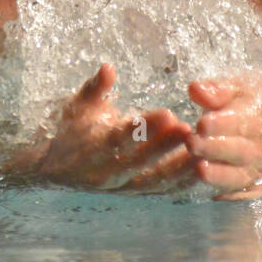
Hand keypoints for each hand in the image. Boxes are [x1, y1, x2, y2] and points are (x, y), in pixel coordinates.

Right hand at [34, 63, 196, 191]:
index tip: (169, 113)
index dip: (144, 127)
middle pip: (139, 161)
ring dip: (179, 168)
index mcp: (93, 146)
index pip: (120, 137)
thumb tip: (108, 67)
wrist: (56, 167)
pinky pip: (160, 192)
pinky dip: (181, 183)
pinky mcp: (134, 194)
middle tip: (191, 130)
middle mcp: (106, 171)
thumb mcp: (79, 104)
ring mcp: (121, 186)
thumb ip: (95, 87)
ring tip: (205, 151)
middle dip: (166, 146)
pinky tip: (203, 170)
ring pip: (153, 181)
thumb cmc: (73, 127)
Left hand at [186, 75, 261, 200]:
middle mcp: (261, 145)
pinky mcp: (256, 187)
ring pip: (241, 176)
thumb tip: (194, 88)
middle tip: (192, 143)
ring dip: (221, 175)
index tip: (201, 124)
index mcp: (257, 116)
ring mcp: (260, 169)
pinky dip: (230, 195)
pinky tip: (212, 193)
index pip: (239, 122)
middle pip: (239, 150)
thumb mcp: (242, 88)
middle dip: (215, 148)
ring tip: (201, 170)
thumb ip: (218, 91)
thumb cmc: (260, 103)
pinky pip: (244, 194)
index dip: (220, 125)